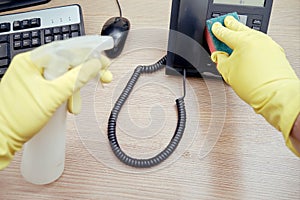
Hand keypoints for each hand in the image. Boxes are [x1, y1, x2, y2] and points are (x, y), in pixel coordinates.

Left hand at [0, 36, 112, 168]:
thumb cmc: (17, 118)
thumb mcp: (53, 96)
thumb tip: (93, 65)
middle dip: (83, 75)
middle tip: (102, 78)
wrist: (1, 139)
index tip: (103, 62)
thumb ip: (76, 78)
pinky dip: (66, 94)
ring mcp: (32, 79)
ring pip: (63, 76)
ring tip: (75, 106)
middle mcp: (31, 66)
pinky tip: (69, 104)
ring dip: (74, 90)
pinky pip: (57, 86)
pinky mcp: (35, 90)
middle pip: (66, 63)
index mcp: (30, 61)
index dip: (87, 55)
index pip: (65, 50)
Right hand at [211, 16, 299, 155]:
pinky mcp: (276, 51)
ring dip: (242, 34)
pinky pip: (260, 43)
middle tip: (225, 22)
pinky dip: (252, 44)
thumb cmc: (254, 85)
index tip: (214, 27)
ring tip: (236, 38)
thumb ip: (219, 60)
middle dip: (231, 24)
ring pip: (251, 35)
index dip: (217, 30)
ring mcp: (268, 44)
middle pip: (240, 28)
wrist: (274, 94)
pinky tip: (248, 50)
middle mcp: (256, 39)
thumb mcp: (227, 71)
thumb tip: (218, 56)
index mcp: (242, 41)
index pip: (225, 32)